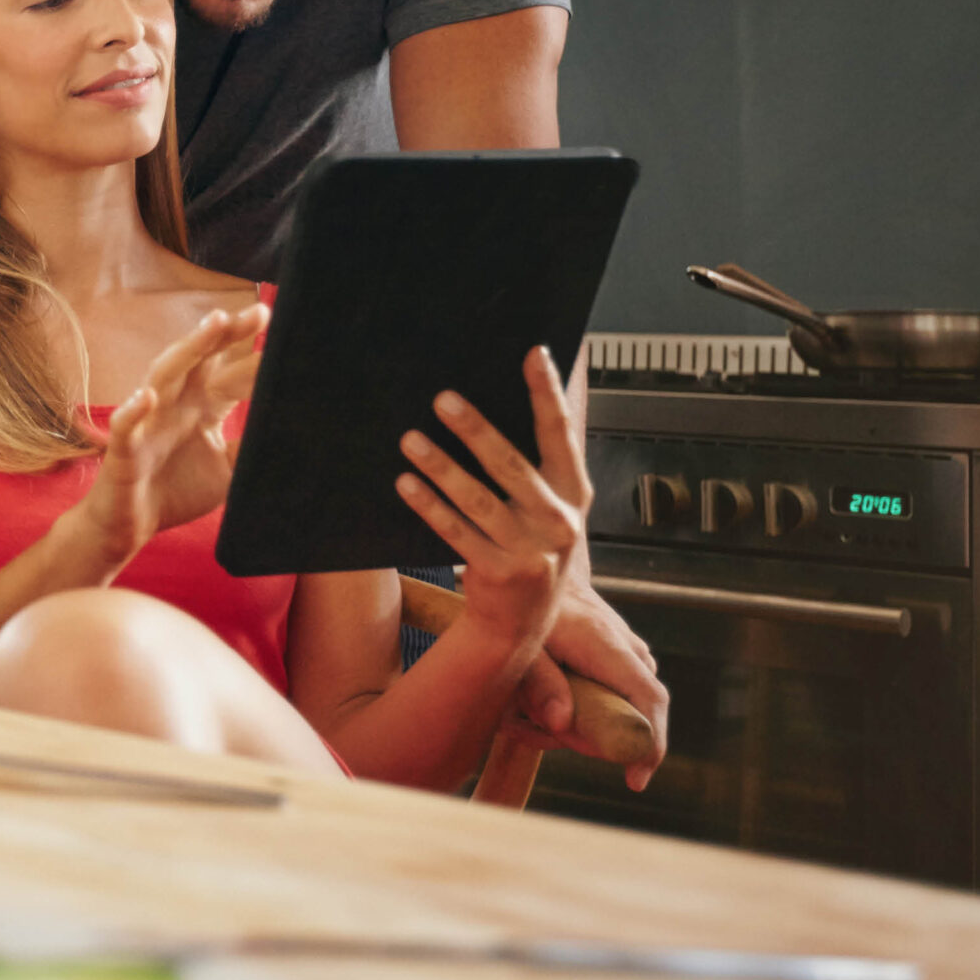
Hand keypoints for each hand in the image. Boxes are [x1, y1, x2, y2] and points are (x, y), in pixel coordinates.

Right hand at [75, 305, 267, 559]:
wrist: (131, 527)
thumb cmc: (177, 490)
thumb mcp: (229, 469)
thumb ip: (252, 444)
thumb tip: (289, 424)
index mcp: (202, 405)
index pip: (229, 367)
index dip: (249, 345)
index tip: (276, 321)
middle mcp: (176, 404)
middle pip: (202, 359)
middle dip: (227, 334)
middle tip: (259, 313)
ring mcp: (148, 422)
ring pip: (165, 376)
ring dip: (187, 351)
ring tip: (213, 326)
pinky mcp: (124, 450)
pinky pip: (126, 427)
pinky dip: (132, 411)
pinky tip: (146, 398)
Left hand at [393, 345, 588, 657]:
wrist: (522, 625)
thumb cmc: (530, 550)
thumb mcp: (549, 509)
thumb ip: (537, 466)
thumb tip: (502, 402)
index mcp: (573, 496)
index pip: (561, 435)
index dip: (548, 393)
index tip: (534, 353)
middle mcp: (558, 521)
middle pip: (511, 465)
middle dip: (476, 429)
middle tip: (443, 398)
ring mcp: (530, 550)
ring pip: (477, 499)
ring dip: (440, 466)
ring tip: (409, 439)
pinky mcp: (498, 573)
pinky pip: (455, 531)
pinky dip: (429, 505)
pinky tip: (405, 482)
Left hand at [504, 583, 671, 790]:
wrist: (544, 568)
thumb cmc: (530, 606)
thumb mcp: (523, 645)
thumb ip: (539, 684)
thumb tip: (560, 724)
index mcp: (609, 647)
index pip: (648, 701)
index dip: (649, 744)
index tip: (636, 779)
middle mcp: (630, 651)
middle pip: (635, 713)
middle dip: (591, 737)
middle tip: (540, 730)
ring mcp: (630, 652)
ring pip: (618, 706)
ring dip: (576, 721)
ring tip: (523, 710)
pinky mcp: (621, 656)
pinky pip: (610, 694)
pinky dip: (578, 706)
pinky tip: (533, 703)